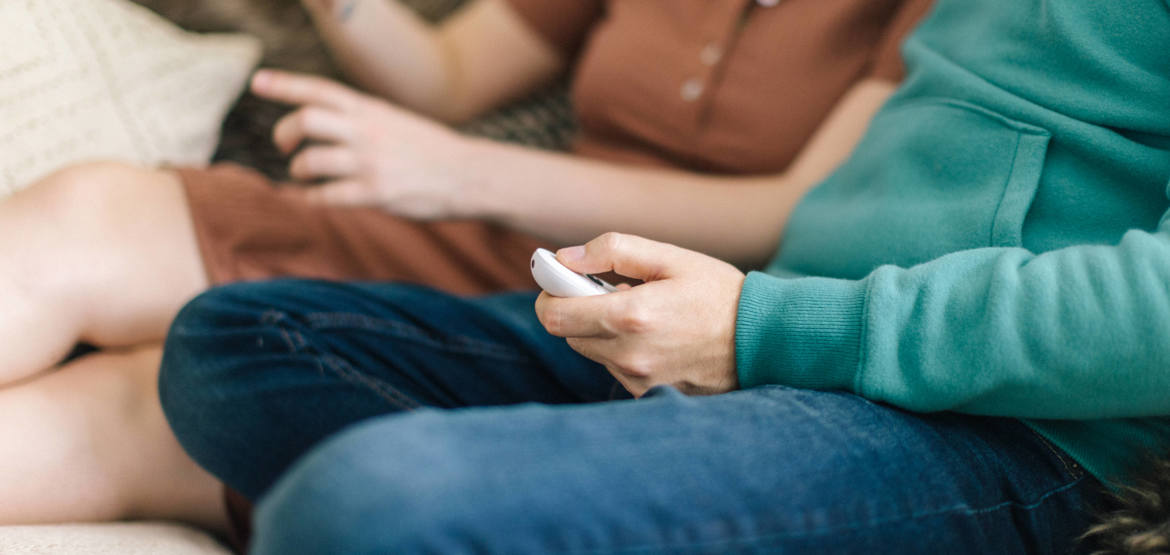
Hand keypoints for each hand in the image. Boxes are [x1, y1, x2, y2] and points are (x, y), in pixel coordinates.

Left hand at [252, 69, 470, 219]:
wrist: (469, 175)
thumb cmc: (430, 150)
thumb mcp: (395, 120)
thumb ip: (361, 118)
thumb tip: (323, 118)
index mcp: (372, 110)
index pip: (320, 90)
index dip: (284, 84)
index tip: (257, 83)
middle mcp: (368, 132)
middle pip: (306, 120)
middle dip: (285, 132)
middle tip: (284, 145)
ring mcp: (371, 163)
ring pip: (310, 160)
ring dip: (298, 169)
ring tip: (303, 173)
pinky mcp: (376, 193)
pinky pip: (327, 196)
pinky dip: (312, 197)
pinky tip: (315, 197)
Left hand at [534, 233, 746, 396]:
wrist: (764, 341)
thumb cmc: (718, 293)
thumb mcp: (671, 258)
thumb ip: (613, 251)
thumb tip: (566, 258)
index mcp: (631, 317)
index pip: (554, 315)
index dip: (550, 293)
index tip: (561, 279)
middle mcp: (629, 355)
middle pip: (568, 334)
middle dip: (580, 309)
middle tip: (614, 291)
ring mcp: (639, 380)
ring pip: (592, 351)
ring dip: (602, 331)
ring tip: (643, 314)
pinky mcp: (648, 394)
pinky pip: (616, 368)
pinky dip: (623, 350)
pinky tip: (656, 337)